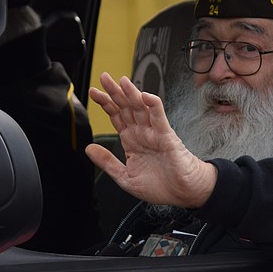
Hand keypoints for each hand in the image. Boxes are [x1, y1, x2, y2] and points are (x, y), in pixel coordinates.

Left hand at [86, 72, 216, 208]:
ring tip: (122, 81)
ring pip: (141, 108)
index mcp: (131, 140)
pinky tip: (145, 96)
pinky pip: (159, 118)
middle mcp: (142, 133)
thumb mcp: (125, 177)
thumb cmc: (160, 186)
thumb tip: (89, 149)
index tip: (93, 92)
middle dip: (115, 92)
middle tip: (104, 77)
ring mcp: (154, 133)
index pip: (116, 116)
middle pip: (126, 107)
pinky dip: (153, 106)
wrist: (183, 194)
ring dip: (132, 94)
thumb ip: (107, 162)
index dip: (105, 103)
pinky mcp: (167, 137)